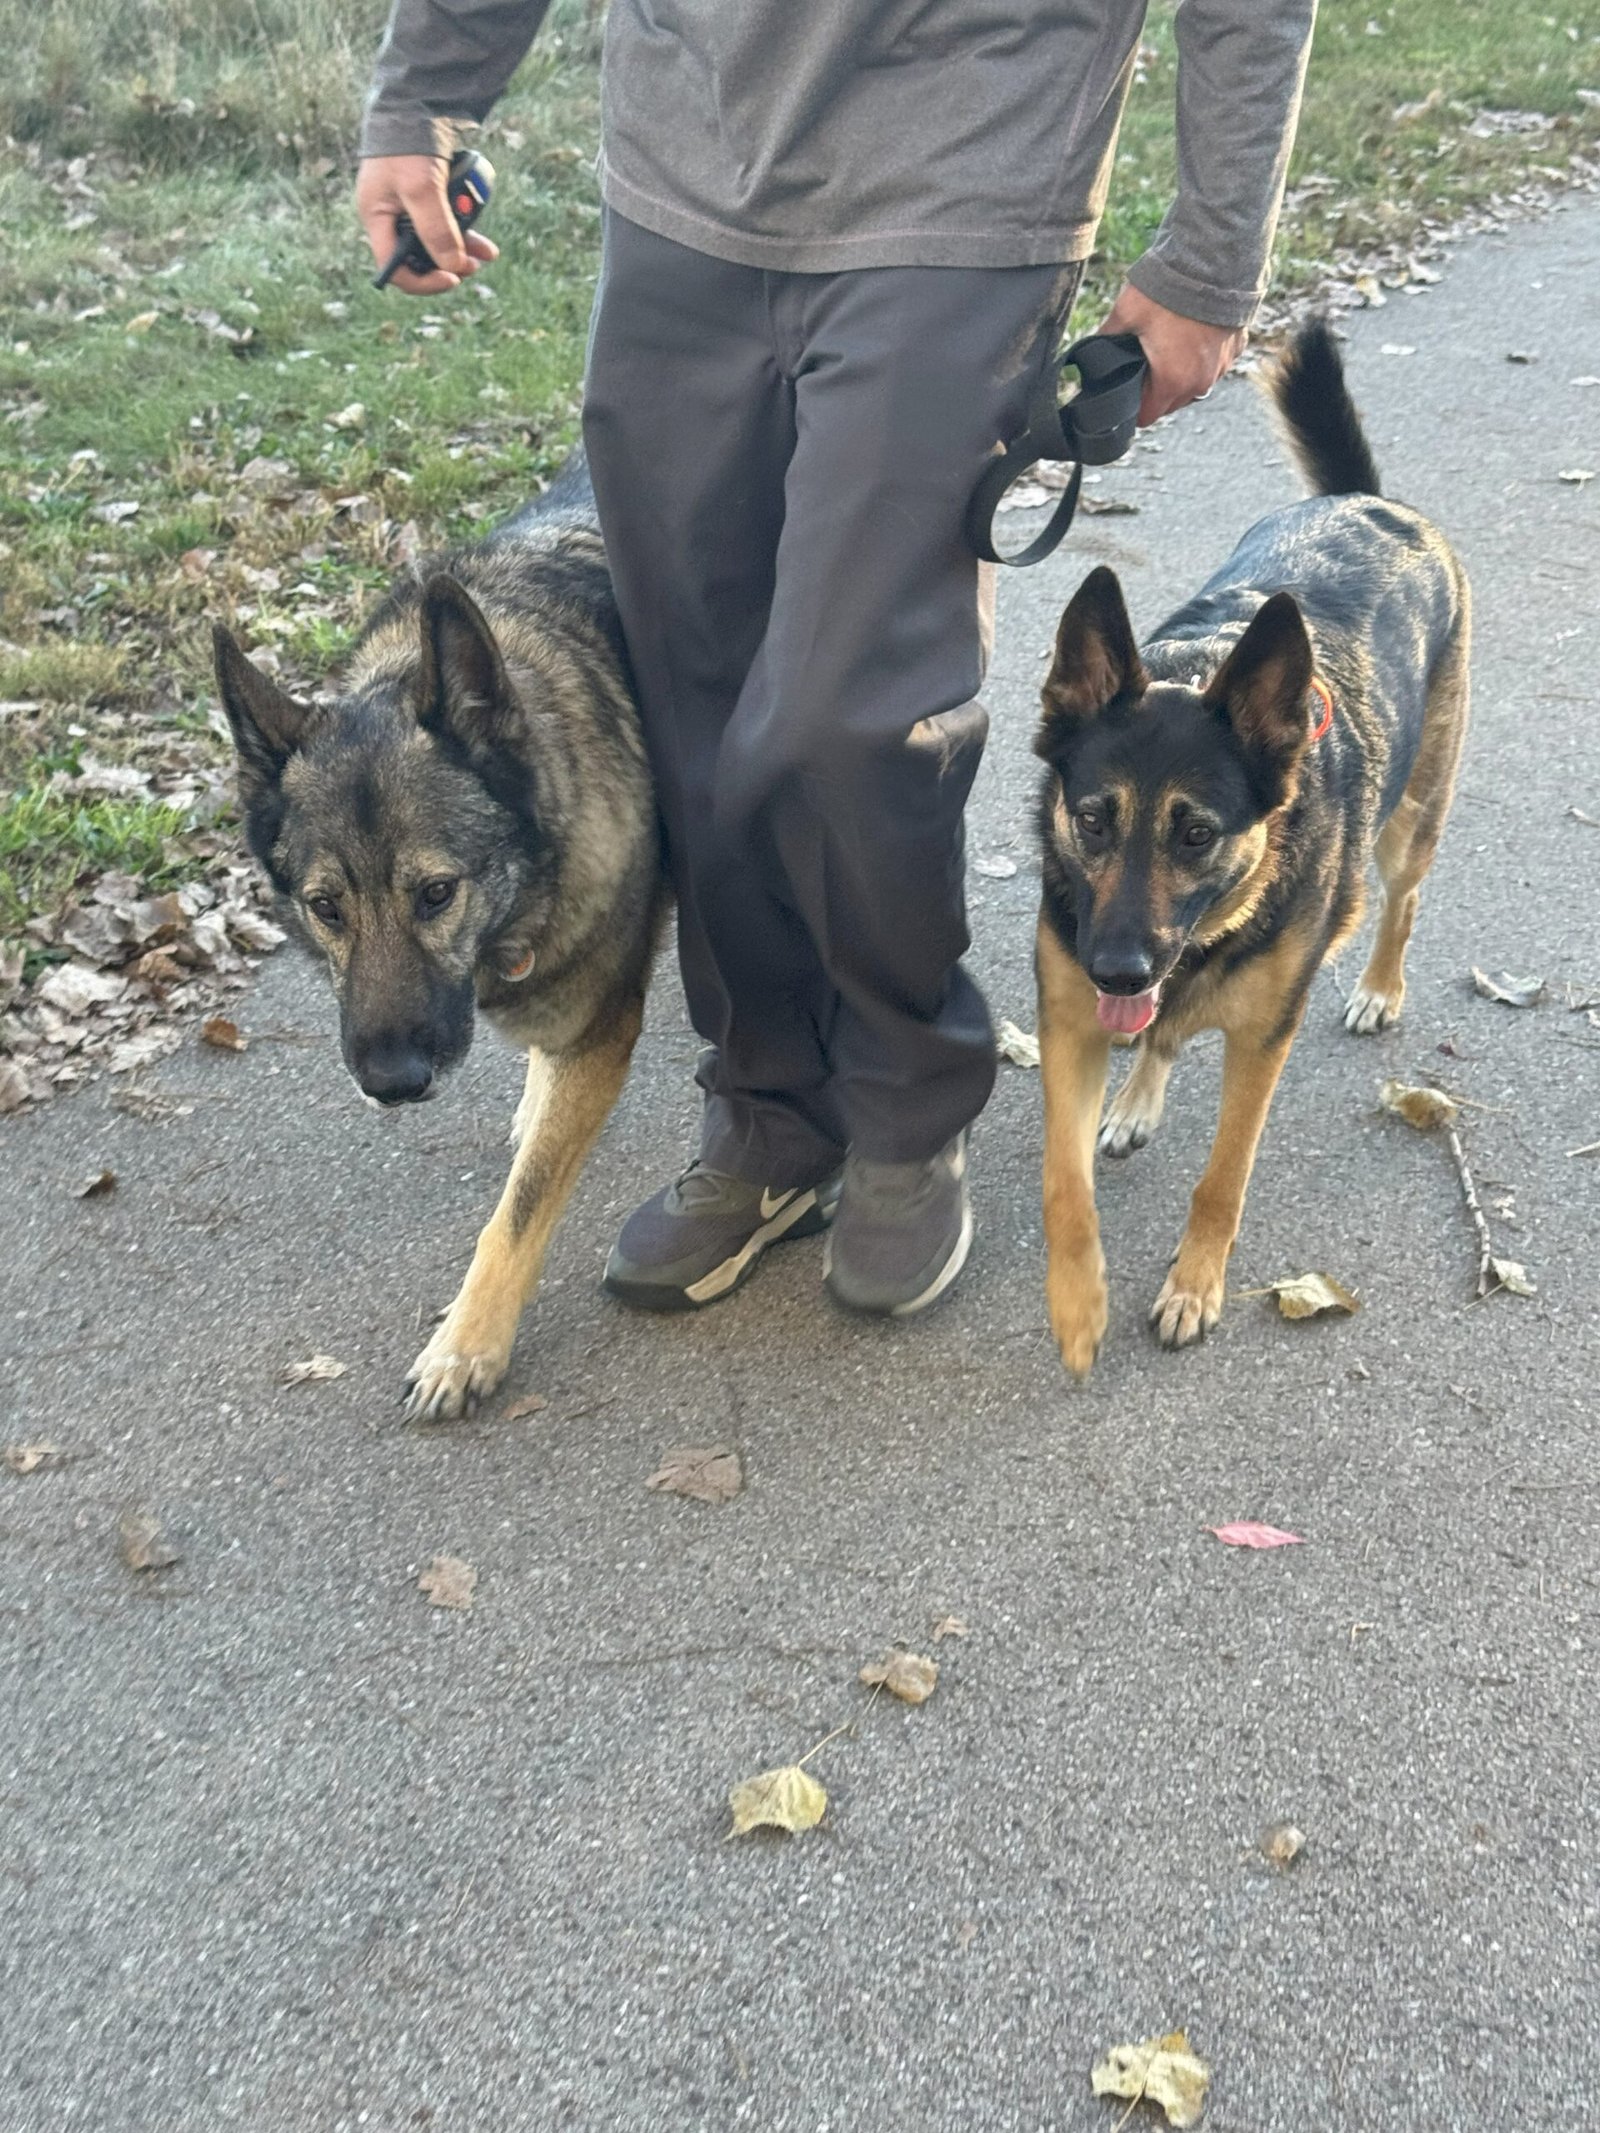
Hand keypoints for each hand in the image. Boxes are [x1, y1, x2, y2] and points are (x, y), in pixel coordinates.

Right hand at [356, 155, 498, 294]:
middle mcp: (390, 215)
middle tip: (474, 265)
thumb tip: (453, 266)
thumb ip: (437, 230)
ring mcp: (408, 205)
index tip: (451, 278)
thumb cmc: (409, 144)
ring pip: (436, 240)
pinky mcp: (425, 194)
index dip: (421, 280)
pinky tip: (483, 238)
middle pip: (418, 256)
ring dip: (461, 248)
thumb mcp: (423, 190)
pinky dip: (464, 229)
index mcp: (377, 217)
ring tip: (486, 253)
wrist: (417, 101)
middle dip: (447, 263)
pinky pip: (445, 221)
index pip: (393, 267)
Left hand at [1100, 283, 1245, 425]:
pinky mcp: (1236, 349)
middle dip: (1154, 392)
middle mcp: (1199, 382)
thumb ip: (1106, 338)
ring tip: (1167, 348)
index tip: (1125, 391)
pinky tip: (1191, 337)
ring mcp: (1221, 367)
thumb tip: (1091, 351)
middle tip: (1142, 365)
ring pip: (1193, 387)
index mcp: (1171, 382)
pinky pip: (1214, 365)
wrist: (1213, 261)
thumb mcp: (1125, 314)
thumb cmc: (1168, 290)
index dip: (1131, 408)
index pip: (1147, 416)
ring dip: (1179, 377)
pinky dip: (1201, 359)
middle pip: (1170, 405)